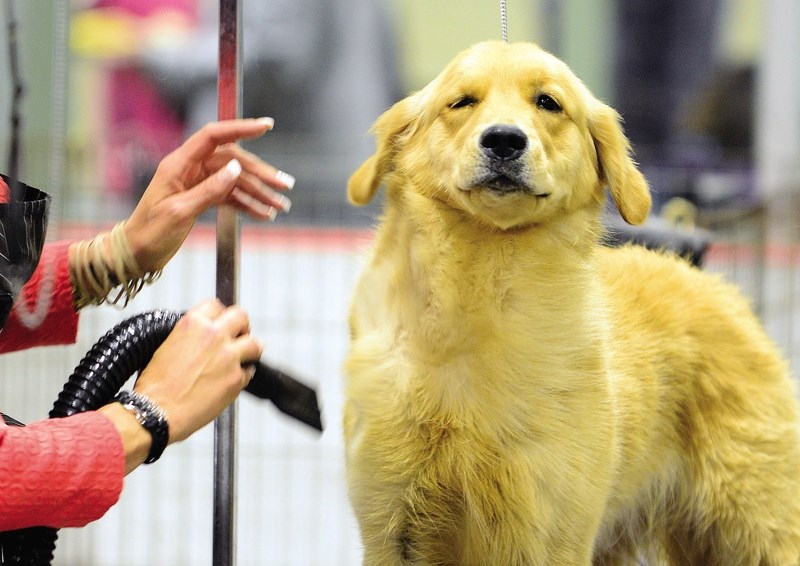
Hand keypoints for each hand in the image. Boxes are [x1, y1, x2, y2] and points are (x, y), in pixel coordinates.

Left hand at [124, 118, 293, 272]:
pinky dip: (248, 205)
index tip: (266, 126)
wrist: (136, 255)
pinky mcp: (202, 199)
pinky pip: (231, 197)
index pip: (214, 136)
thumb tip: (236, 168)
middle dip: (261, 173)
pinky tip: (264, 214)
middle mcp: (190, 169)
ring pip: (236, 181)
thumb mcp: (179, 212)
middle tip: (285, 185)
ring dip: (259, 192)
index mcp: (179, 164)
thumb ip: (209, 190)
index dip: (240, 128)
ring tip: (281, 206)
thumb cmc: (150, 233)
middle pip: (233, 162)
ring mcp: (197, 184)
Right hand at [132, 299, 262, 442]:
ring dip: (250, 349)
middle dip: (241, 326)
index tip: (221, 323)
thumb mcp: (165, 346)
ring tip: (244, 357)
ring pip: (255, 343)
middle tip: (239, 336)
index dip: (220, 315)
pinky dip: (243, 375)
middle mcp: (213, 335)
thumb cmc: (154, 385)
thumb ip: (188, 336)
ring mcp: (228, 357)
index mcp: (192, 324)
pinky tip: (231, 381)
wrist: (155, 412)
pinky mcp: (236, 379)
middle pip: (241, 316)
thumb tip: (201, 337)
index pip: (216, 305)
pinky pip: (249, 371)